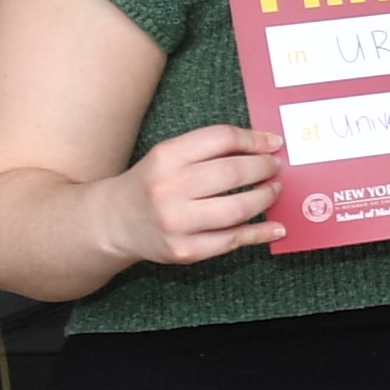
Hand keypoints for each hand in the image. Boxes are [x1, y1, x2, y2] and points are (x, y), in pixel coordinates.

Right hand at [94, 124, 280, 263]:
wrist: (113, 222)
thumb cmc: (152, 184)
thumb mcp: (168, 157)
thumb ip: (208, 150)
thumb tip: (265, 146)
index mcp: (165, 157)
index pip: (220, 138)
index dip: (254, 140)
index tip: (274, 143)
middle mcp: (168, 188)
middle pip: (232, 173)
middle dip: (263, 168)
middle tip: (275, 167)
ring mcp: (176, 223)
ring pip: (237, 209)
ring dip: (265, 198)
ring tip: (274, 191)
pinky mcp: (184, 250)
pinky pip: (232, 241)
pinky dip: (259, 233)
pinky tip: (276, 227)